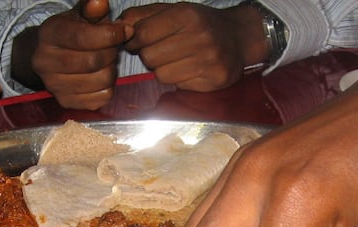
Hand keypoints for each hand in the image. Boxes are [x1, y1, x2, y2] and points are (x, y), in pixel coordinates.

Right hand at [13, 9, 131, 109]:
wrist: (50, 58)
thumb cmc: (71, 33)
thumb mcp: (80, 16)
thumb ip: (91, 9)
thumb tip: (100, 3)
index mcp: (48, 34)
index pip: (83, 37)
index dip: (110, 35)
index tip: (125, 31)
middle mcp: (45, 62)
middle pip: (93, 61)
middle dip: (111, 53)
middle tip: (113, 48)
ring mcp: (54, 85)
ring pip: (100, 81)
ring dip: (111, 70)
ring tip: (107, 62)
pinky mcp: (66, 102)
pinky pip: (101, 98)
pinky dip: (108, 87)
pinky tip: (101, 76)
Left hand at [119, 2, 267, 90]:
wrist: (239, 38)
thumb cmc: (201, 24)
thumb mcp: (174, 10)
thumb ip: (143, 16)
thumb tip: (118, 27)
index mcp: (187, 15)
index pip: (143, 33)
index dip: (135, 40)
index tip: (137, 41)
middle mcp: (199, 37)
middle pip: (149, 57)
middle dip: (150, 55)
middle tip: (162, 50)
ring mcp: (208, 61)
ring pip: (161, 75)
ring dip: (163, 69)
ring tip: (176, 59)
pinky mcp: (213, 80)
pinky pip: (177, 86)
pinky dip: (178, 79)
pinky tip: (189, 69)